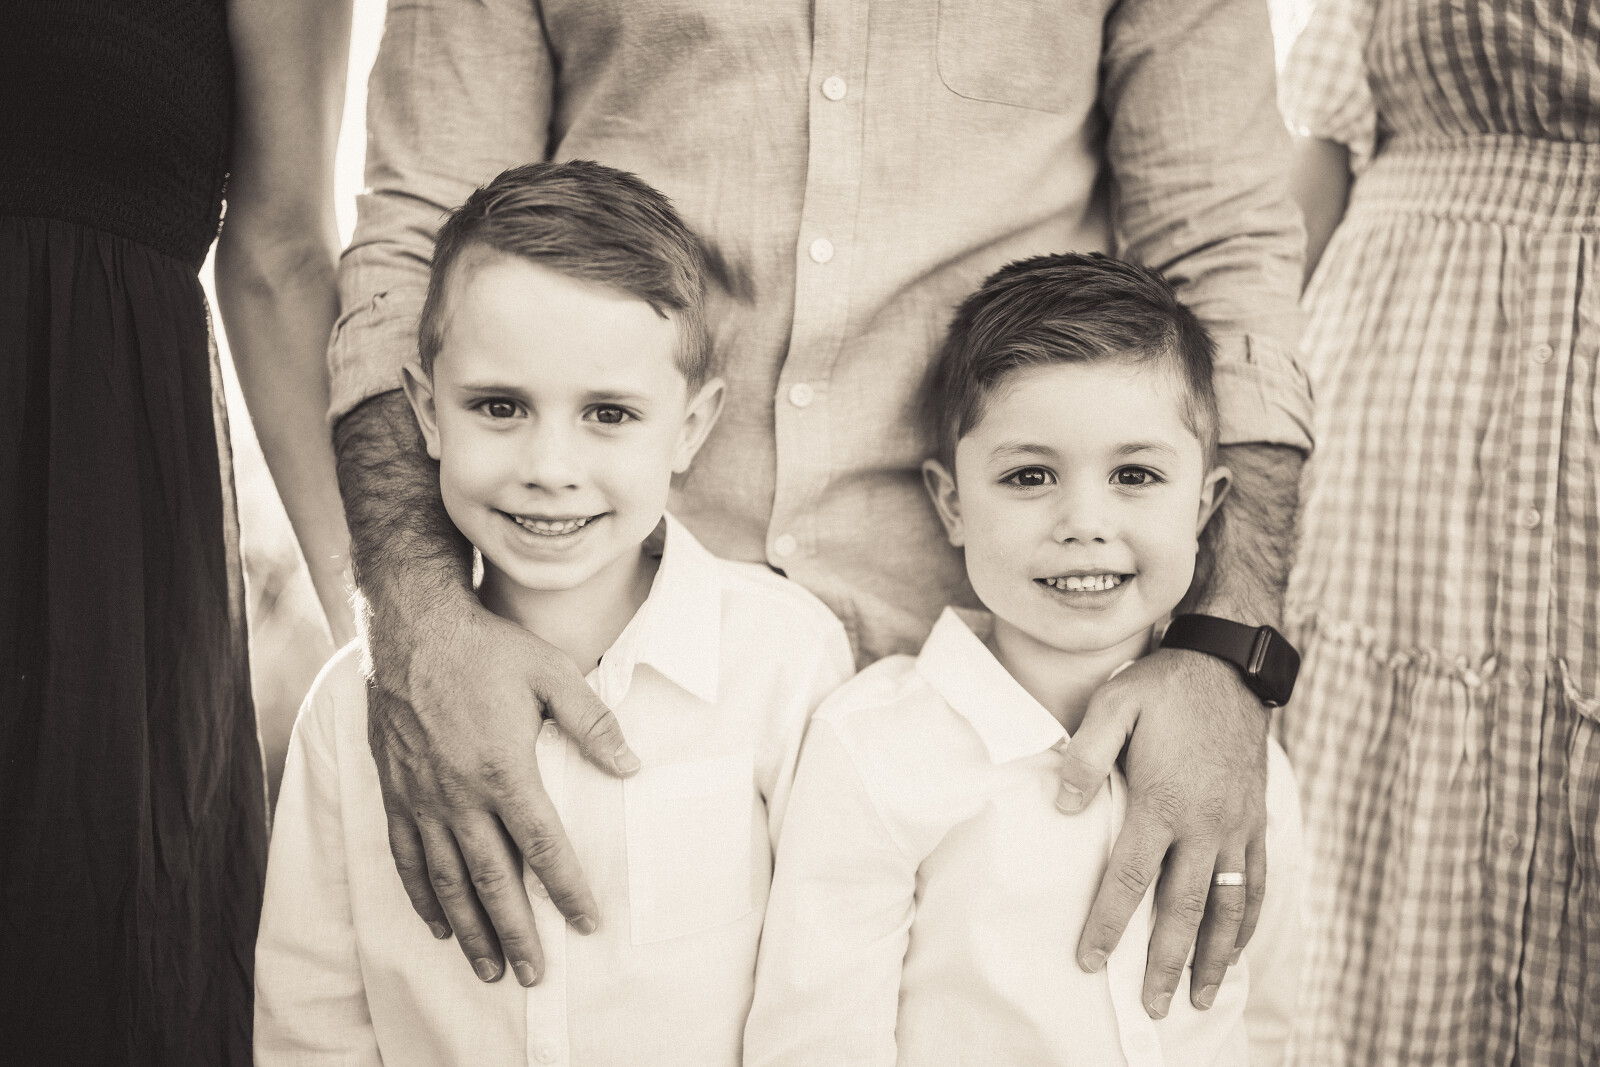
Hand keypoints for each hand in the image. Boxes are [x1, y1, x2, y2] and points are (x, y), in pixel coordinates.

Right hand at [365, 586, 640, 986]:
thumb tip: (631, 765)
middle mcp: (460, 795)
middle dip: (516, 931)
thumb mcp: (552, 673)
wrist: (410, 628)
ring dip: (470, 928)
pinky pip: (407, 857)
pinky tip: (438, 925)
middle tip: (534, 974)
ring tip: (490, 968)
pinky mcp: (396, 791)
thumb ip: (593, 723)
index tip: (586, 924)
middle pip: (492, 880)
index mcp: (504, 770)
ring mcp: (423, 798)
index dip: (566, 890)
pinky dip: (422, 896)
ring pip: (446, 880)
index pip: (542, 847)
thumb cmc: (487, 648)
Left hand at [1057, 647, 1267, 1017]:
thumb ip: (1085, 756)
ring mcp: (1237, 827)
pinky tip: (1234, 948)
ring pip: (1227, 908)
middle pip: (1183, 909)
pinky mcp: (1256, 821)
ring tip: (1199, 997)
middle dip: (1165, 963)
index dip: (1109, 923)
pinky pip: (1256, 884)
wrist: (1229, 665)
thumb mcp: (1114, 704)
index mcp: (1165, 801)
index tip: (1091, 961)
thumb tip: (1062, 807)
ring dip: (1213, 957)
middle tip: (1152, 1007)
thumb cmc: (1164, 685)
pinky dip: (1246, 922)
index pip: (1130, 879)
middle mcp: (1206, 825)